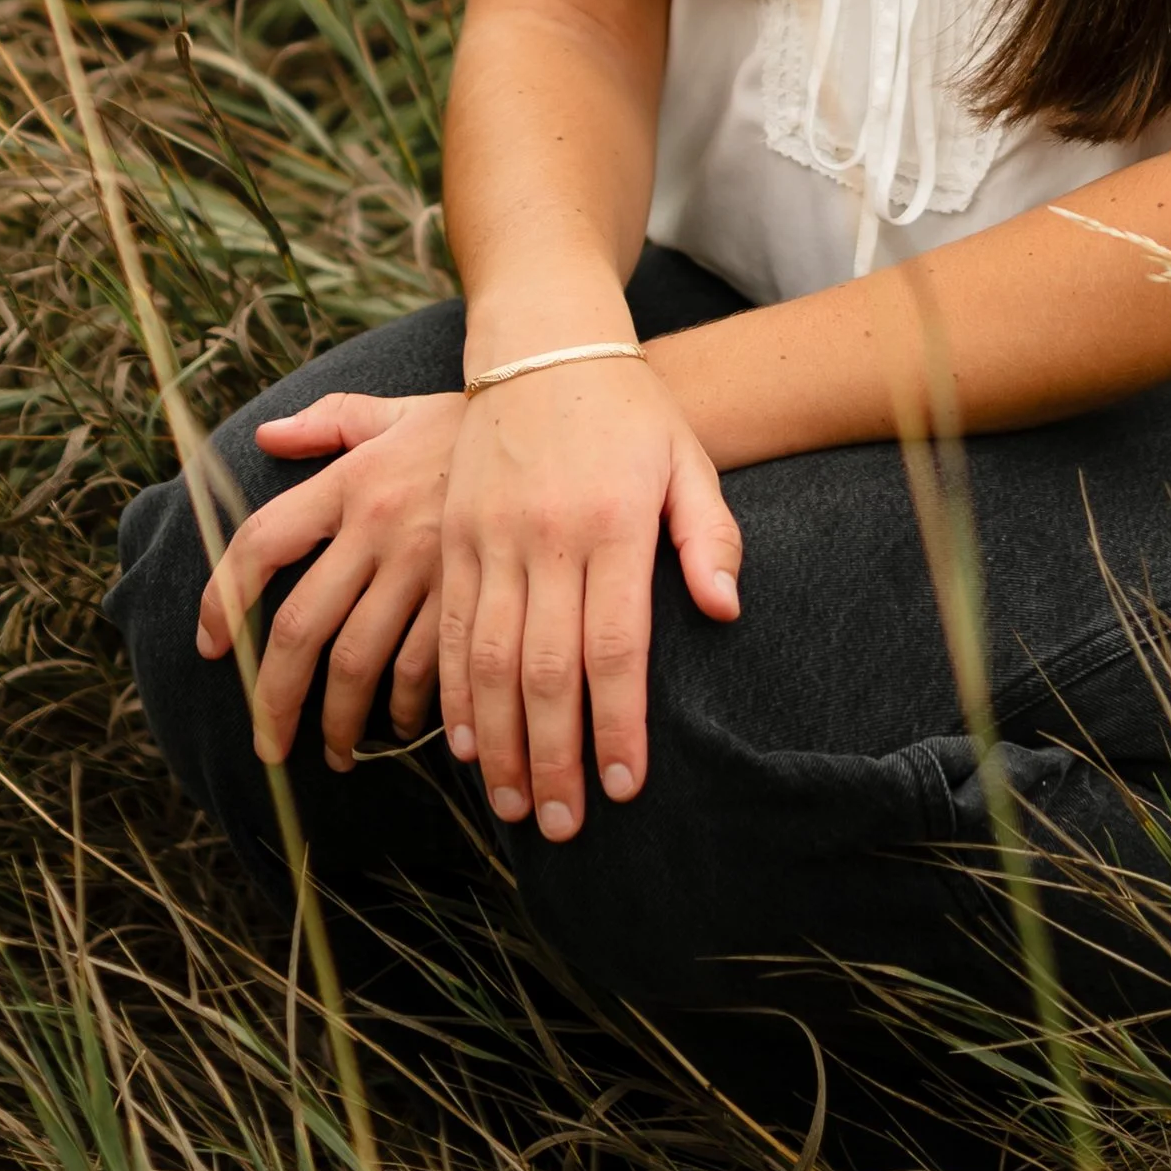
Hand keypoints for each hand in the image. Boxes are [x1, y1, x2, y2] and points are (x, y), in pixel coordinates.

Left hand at [196, 385, 461, 774]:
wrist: (559, 413)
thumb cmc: (472, 421)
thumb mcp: (397, 412)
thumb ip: (330, 422)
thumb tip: (266, 437)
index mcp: (349, 482)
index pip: (261, 543)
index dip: (222, 599)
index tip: (210, 649)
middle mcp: (376, 526)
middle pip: (303, 627)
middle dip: (275, 699)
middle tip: (268, 744)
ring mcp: (424, 564)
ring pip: (359, 661)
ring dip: (339, 720)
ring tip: (336, 752)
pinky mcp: (471, 593)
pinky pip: (424, 667)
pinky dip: (406, 707)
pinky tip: (401, 725)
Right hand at [437, 359, 742, 840]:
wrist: (543, 344)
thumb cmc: (630, 411)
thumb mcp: (688, 461)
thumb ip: (711, 537)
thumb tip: (727, 610)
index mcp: (612, 524)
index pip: (613, 648)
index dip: (614, 724)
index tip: (621, 788)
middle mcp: (546, 537)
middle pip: (544, 669)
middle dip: (553, 756)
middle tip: (561, 826)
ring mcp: (489, 537)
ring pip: (484, 659)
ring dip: (498, 741)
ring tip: (513, 804)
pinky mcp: (453, 535)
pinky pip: (443, 627)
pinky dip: (450, 692)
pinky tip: (463, 742)